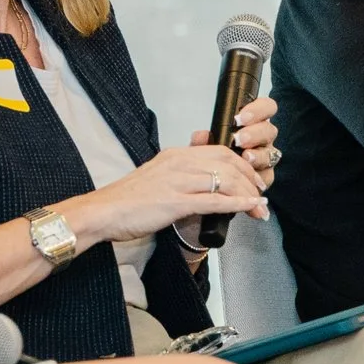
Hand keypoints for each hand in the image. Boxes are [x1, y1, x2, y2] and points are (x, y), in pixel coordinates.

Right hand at [68, 142, 265, 248]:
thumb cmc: (127, 200)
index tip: (251, 177)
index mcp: (175, 155)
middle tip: (261, 192)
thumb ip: (179, 176)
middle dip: (250, 177)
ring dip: (248, 194)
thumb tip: (203, 185)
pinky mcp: (174, 202)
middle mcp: (178, 163)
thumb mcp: (156, 178)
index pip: (218, 151)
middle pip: (227, 162)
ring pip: (225, 181)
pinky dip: (237, 204)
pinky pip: (214, 200)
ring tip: (260, 207)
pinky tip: (250, 208)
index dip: (241, 163)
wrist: (103, 211)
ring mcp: (177, 182)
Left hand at [191, 94, 280, 189]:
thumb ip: (201, 141)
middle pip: (269, 130)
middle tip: (239, 139)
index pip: (265, 107)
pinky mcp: (266, 177)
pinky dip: (258, 175)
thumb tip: (200, 135)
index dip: (258, 109)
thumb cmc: (211, 159)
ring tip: (245, 156)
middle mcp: (261, 139)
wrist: (214, 182)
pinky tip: (247, 175)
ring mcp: (266, 158)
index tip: (241, 117)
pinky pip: (268, 175)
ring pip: (271, 152)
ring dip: (258, 154)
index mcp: (251, 123)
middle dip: (255, 133)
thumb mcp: (202, 148)